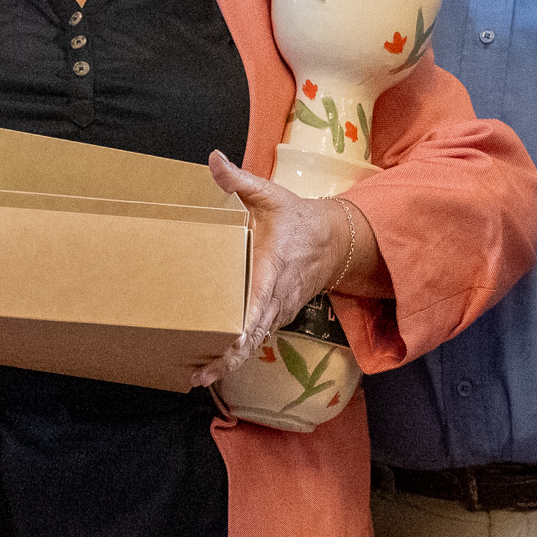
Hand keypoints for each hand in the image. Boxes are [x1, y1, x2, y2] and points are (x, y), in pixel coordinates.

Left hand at [199, 153, 363, 387]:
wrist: (335, 240)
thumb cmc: (298, 219)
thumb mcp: (272, 195)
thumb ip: (239, 181)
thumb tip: (214, 160)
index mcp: (275, 268)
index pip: (260, 302)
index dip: (245, 325)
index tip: (229, 342)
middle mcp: (278, 296)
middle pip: (254, 334)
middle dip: (229, 356)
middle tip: (201, 373)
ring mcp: (279, 310)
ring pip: (255, 342)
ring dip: (230, 360)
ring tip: (200, 376)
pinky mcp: (277, 315)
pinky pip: (258, 338)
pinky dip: (238, 353)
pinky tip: (214, 364)